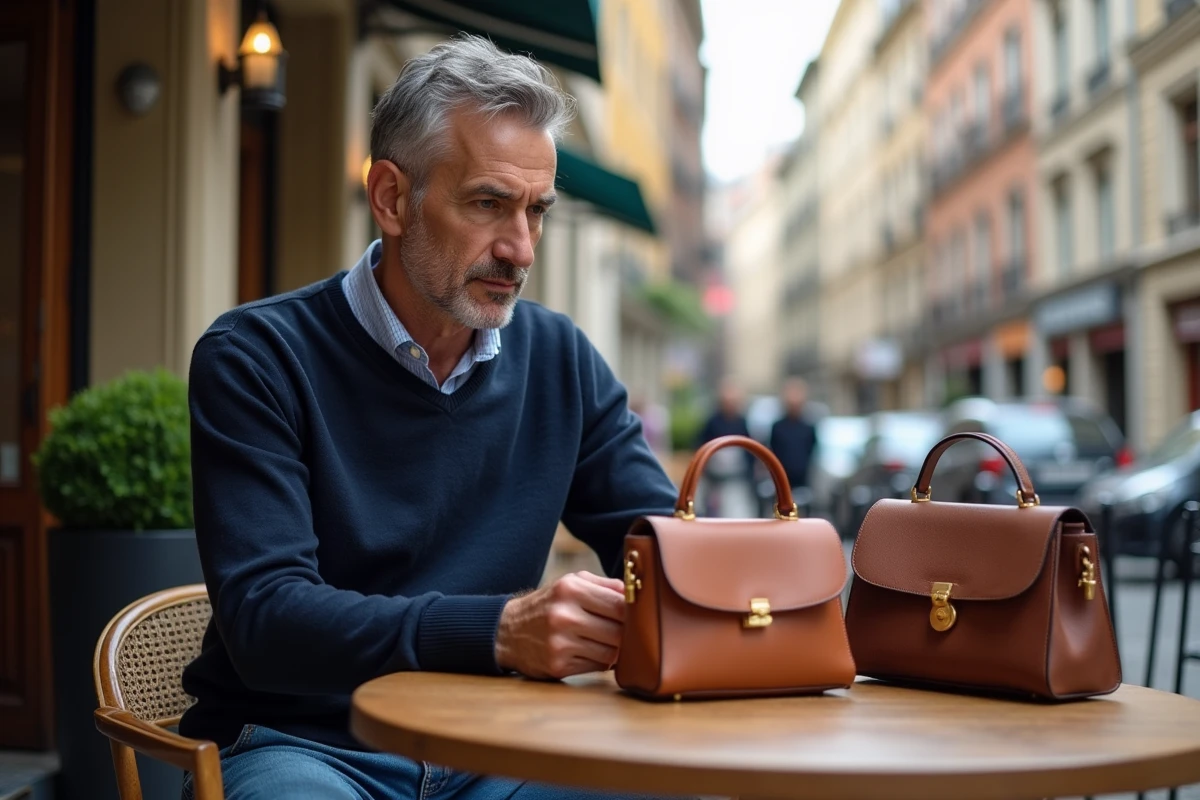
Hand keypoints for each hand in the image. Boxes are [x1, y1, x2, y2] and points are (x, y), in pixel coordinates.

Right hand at [494, 571, 625, 679]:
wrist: (507, 630)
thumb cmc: (549, 604)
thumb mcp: (571, 583)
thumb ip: (605, 585)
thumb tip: (638, 595)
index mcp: (570, 589)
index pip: (619, 605)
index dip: (634, 613)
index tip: (638, 616)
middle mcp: (564, 615)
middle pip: (618, 632)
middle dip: (628, 634)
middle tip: (630, 633)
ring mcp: (560, 643)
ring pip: (611, 653)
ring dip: (616, 650)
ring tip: (610, 642)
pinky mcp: (558, 666)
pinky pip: (596, 667)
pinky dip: (601, 662)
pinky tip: (593, 652)